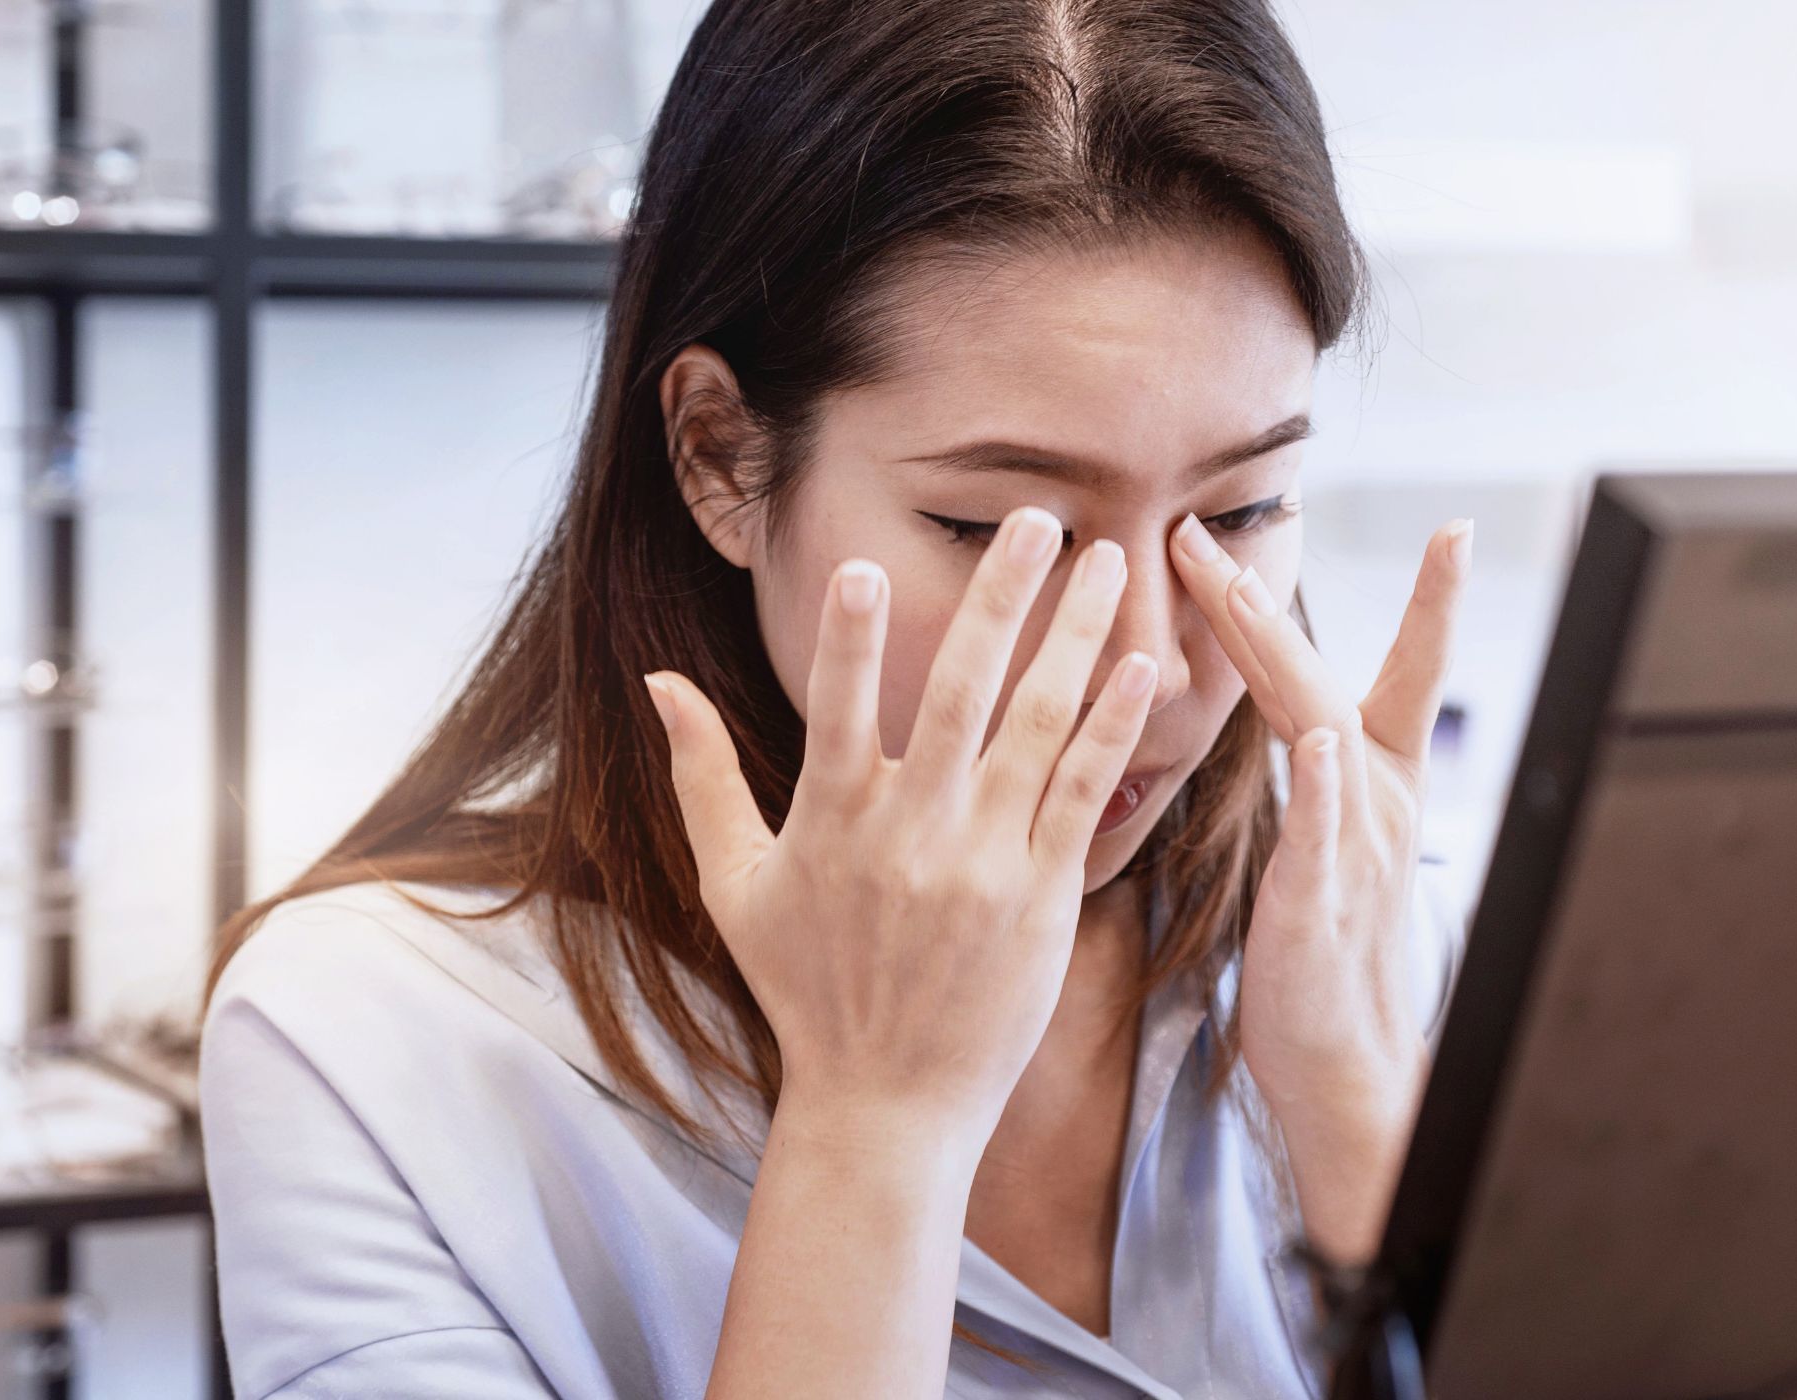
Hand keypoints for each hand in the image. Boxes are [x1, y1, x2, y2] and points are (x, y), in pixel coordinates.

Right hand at [643, 506, 1157, 1162]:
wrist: (886, 1101)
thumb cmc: (805, 987)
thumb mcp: (734, 885)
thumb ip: (701, 776)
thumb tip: (656, 682)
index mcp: (831, 821)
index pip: (835, 706)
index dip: (848, 635)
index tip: (864, 563)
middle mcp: (911, 833)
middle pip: (960, 691)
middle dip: (1002, 595)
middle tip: (1041, 515)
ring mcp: (983, 863)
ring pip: (1037, 726)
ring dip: (1075, 636)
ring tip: (1109, 561)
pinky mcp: (1041, 895)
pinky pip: (1082, 794)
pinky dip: (1112, 728)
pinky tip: (1140, 666)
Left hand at [1168, 511, 1471, 1262]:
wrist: (1340, 1056)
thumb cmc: (1322, 949)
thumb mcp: (1321, 844)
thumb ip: (1312, 778)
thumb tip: (1302, 721)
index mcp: (1374, 784)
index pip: (1396, 672)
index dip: (1428, 602)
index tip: (1456, 528)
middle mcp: (1377, 800)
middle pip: (1321, 676)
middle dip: (1260, 601)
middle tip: (1206, 533)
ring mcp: (1354, 846)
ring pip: (1320, 728)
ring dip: (1271, 656)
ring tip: (1232, 592)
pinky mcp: (1322, 899)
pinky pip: (1326, 832)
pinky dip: (1327, 786)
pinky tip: (1324, 743)